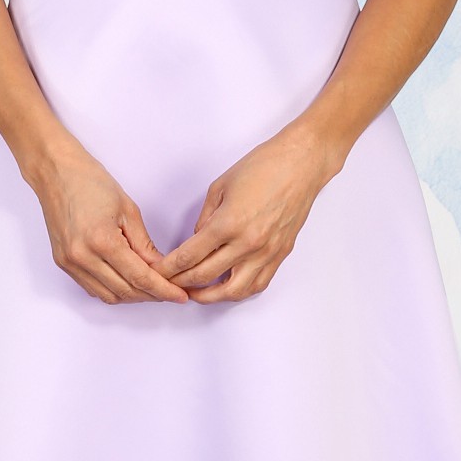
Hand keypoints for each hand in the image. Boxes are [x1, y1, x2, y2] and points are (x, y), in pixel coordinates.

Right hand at [26, 139, 191, 305]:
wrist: (56, 173)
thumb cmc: (91, 183)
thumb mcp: (128, 210)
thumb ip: (145, 245)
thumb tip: (160, 269)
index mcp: (102, 240)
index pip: (140, 277)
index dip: (163, 290)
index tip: (180, 296)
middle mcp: (83, 257)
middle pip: (125, 291)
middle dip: (151, 295)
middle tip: (170, 290)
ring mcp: (70, 263)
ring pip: (108, 296)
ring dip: (132, 296)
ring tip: (151, 287)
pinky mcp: (63, 264)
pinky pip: (92, 288)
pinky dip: (113, 290)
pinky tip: (127, 281)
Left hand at [156, 125, 340, 301]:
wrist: (301, 164)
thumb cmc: (263, 167)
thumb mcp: (220, 187)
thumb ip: (205, 218)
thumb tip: (197, 241)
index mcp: (228, 223)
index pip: (189, 256)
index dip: (169, 268)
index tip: (159, 271)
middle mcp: (248, 243)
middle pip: (205, 276)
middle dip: (181, 283)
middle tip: (169, 284)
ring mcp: (266, 252)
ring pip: (233, 290)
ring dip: (210, 297)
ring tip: (196, 294)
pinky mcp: (280, 255)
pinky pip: (257, 284)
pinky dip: (239, 291)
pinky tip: (227, 289)